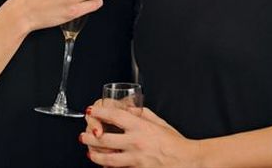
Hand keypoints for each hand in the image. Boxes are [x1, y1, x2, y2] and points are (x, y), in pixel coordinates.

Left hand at [81, 104, 199, 167]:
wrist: (187, 161)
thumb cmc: (175, 143)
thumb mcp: (159, 123)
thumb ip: (143, 115)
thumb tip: (129, 109)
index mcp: (141, 127)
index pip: (114, 115)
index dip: (99, 112)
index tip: (90, 111)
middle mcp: (136, 142)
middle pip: (104, 139)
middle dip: (89, 137)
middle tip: (83, 136)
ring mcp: (135, 159)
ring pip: (107, 158)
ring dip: (94, 155)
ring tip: (89, 152)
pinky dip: (109, 166)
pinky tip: (105, 164)